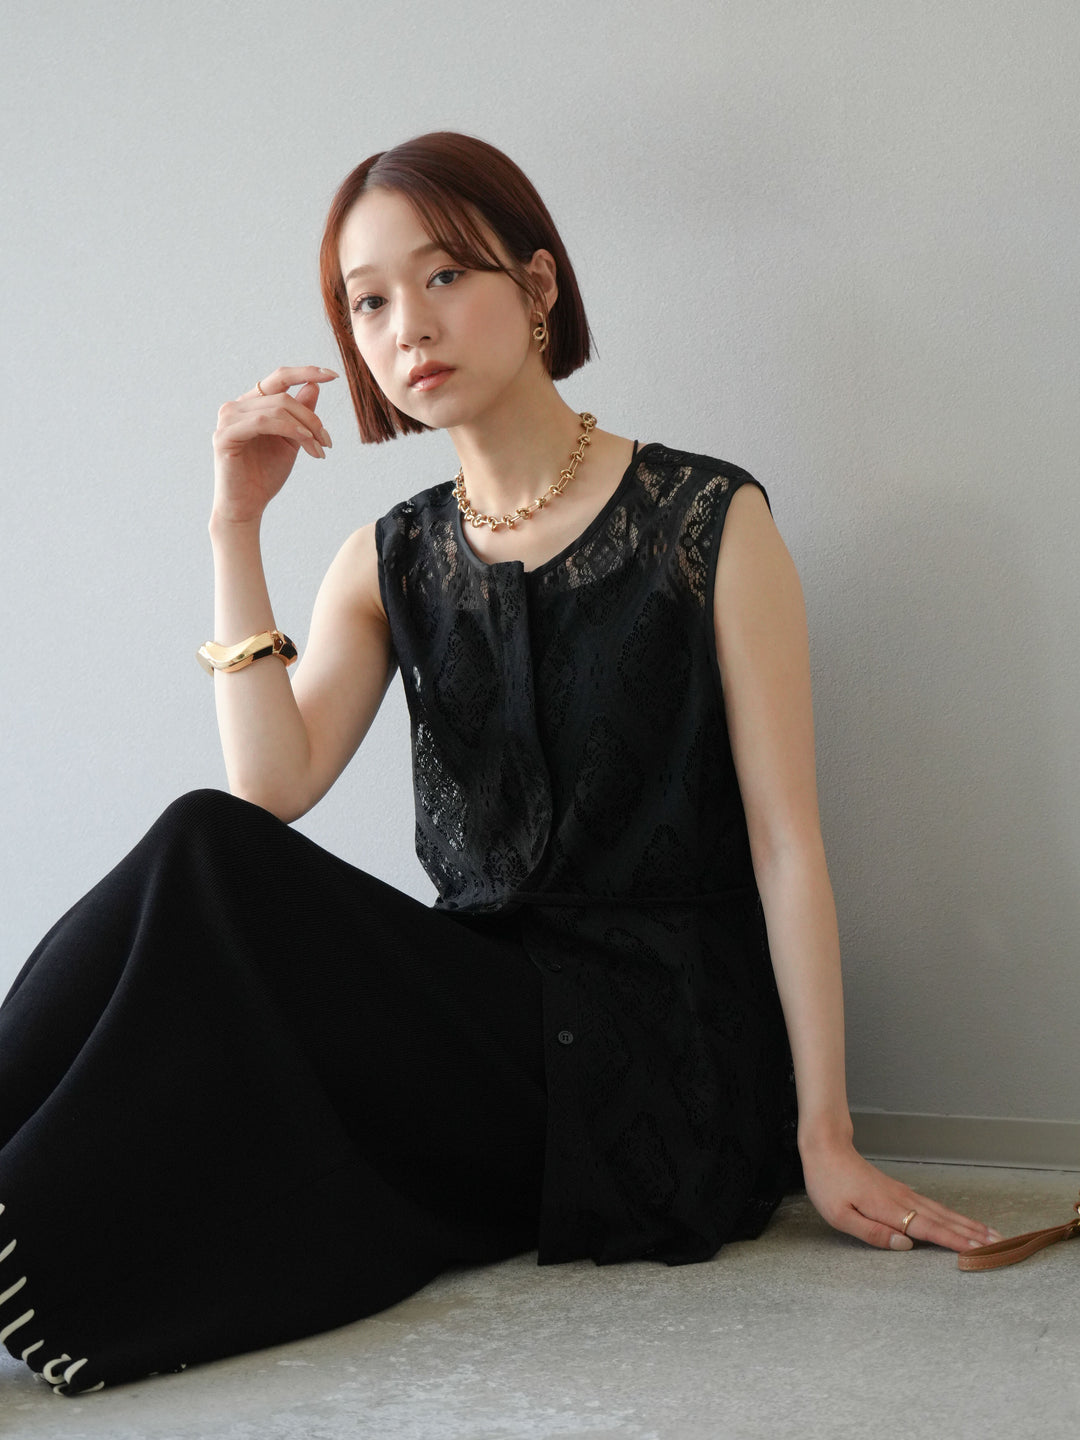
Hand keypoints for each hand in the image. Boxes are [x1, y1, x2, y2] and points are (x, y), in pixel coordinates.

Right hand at [212, 365, 338, 526]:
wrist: (247, 507)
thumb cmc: (266, 475)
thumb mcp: (292, 441)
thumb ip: (301, 414)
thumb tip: (314, 385)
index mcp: (251, 404)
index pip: (279, 378)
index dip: (306, 372)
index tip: (334, 375)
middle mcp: (236, 406)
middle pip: (283, 396)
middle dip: (312, 418)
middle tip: (327, 442)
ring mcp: (228, 419)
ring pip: (276, 408)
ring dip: (305, 427)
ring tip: (319, 448)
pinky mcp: (225, 436)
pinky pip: (263, 422)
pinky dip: (290, 429)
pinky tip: (305, 443)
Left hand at [800, 1137, 1002, 1252]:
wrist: (825, 1146)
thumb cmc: (828, 1183)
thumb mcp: (840, 1215)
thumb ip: (872, 1233)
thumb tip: (904, 1245)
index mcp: (889, 1209)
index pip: (929, 1229)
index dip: (955, 1241)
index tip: (981, 1250)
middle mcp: (902, 1200)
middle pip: (945, 1220)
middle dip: (974, 1234)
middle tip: (1002, 1244)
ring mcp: (903, 1193)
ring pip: (942, 1211)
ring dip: (967, 1224)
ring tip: (991, 1234)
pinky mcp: (898, 1190)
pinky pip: (932, 1206)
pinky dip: (951, 1215)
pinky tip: (958, 1220)